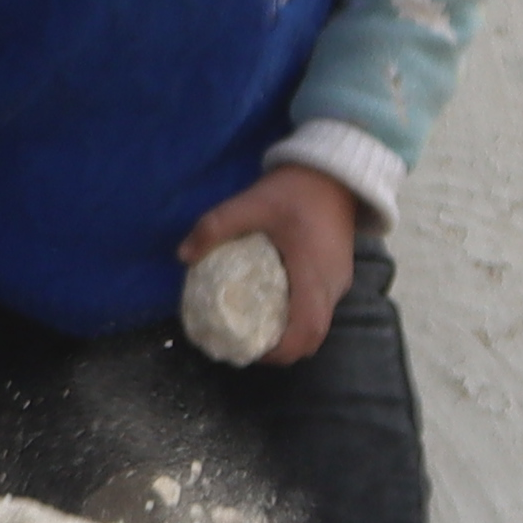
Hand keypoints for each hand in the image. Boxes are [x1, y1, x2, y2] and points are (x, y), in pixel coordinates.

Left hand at [180, 162, 364, 360]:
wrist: (335, 171)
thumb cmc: (295, 190)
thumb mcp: (251, 204)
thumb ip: (216, 227)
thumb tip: (183, 255)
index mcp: (313, 274)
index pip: (303, 332)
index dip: (277, 351)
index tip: (248, 350)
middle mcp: (332, 285)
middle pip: (312, 338)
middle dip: (281, 350)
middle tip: (247, 344)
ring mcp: (339, 281)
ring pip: (318, 326)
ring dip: (290, 335)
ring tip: (256, 328)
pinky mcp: (338, 275)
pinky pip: (320, 309)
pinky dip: (298, 318)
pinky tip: (273, 304)